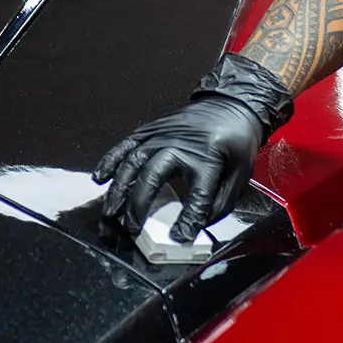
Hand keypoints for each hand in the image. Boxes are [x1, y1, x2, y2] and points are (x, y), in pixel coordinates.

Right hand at [93, 54, 293, 243]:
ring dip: (118, 189)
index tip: (180, 237)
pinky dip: (109, 161)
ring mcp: (162, 135)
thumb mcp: (241, 173)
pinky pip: (125, 145)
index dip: (189, 218)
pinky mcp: (151, 130)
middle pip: (153, 175)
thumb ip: (221, 202)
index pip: (198, 194)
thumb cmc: (235, 140)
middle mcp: (181, 144)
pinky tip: (100, 179)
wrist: (230, 104)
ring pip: (133, 161)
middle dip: (139, 205)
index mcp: (209, 156)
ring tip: (110, 213)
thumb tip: (197, 226)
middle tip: (131, 230)